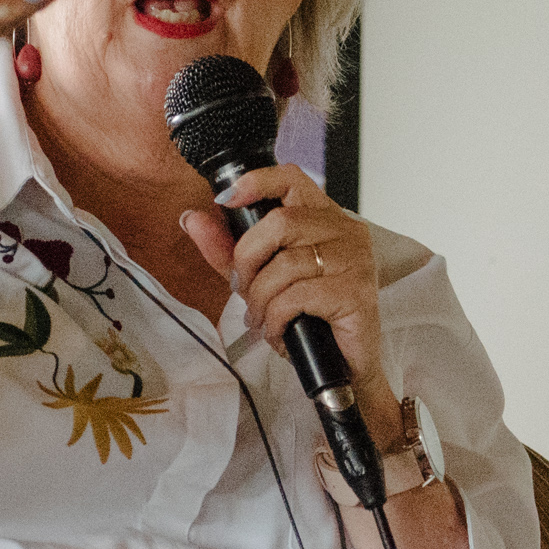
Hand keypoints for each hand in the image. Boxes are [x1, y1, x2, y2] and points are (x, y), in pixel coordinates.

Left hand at [179, 165, 392, 433]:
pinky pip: (296, 296)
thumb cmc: (310, 319)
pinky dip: (276, 318)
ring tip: (262, 318)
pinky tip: (279, 331)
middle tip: (244, 290)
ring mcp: (356, 261)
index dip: (257, 181)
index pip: (294, 179)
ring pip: (285, 264)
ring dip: (261, 299)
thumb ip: (228, 250)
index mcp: (327, 220)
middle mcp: (347, 233)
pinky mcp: (356, 293)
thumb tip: (192, 219)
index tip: (225, 200)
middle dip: (247, 259)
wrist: (344, 368)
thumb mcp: (261, 279)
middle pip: (281, 222)